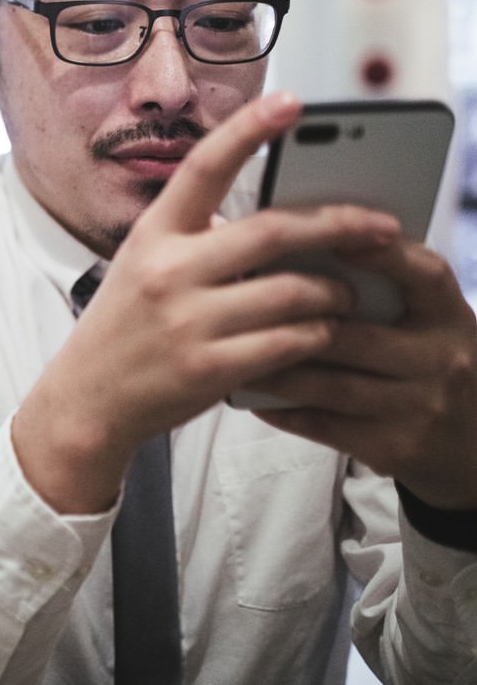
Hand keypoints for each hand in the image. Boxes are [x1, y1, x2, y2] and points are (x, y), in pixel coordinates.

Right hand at [13, 92, 401, 512]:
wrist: (87, 398)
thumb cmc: (128, 327)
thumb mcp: (146, 266)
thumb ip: (202, 240)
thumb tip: (287, 222)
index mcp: (153, 235)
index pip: (203, 167)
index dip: (248, 130)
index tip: (291, 102)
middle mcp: (168, 271)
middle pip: (275, 233)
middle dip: (339, 226)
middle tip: (380, 226)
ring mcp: (188, 322)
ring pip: (295, 293)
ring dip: (335, 293)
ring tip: (346, 293)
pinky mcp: (209, 369)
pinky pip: (290, 343)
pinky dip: (317, 336)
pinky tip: (320, 334)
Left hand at [245, 239, 476, 509]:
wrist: (474, 441)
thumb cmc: (429, 360)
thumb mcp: (429, 318)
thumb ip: (384, 286)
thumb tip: (302, 246)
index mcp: (448, 314)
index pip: (422, 274)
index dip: (380, 255)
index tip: (331, 238)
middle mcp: (442, 358)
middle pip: (354, 336)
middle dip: (291, 322)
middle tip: (236, 305)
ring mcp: (420, 406)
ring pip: (330, 385)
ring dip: (275, 369)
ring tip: (232, 350)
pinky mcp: (394, 446)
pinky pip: (324, 425)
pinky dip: (282, 409)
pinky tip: (252, 395)